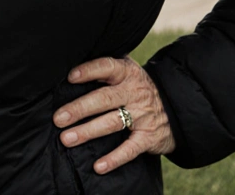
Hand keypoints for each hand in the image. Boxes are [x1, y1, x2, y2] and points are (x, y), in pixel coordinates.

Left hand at [53, 56, 175, 174]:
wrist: (175, 107)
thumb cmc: (136, 88)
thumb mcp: (126, 72)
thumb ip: (105, 70)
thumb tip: (68, 69)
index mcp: (127, 73)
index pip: (107, 67)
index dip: (89, 71)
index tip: (70, 77)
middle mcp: (134, 92)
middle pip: (104, 98)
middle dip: (80, 108)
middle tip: (59, 118)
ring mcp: (142, 115)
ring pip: (112, 123)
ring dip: (88, 132)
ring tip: (67, 139)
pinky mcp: (148, 137)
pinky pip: (130, 149)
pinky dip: (114, 159)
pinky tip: (98, 166)